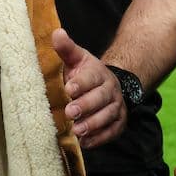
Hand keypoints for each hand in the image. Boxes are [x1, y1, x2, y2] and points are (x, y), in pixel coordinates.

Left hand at [52, 29, 126, 148]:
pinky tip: (86, 143)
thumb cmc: (85, 74)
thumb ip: (66, 49)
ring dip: (93, 124)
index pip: (91, 77)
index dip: (81, 83)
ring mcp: (116, 107)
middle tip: (70, 112)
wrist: (108, 86)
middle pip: (100, 98)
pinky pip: (111, 132)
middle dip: (86, 106)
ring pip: (107, 116)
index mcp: (99, 73)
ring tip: (77, 131)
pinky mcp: (118, 124)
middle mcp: (110, 90)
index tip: (68, 88)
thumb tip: (56, 33)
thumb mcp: (77, 59)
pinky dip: (100, 138)